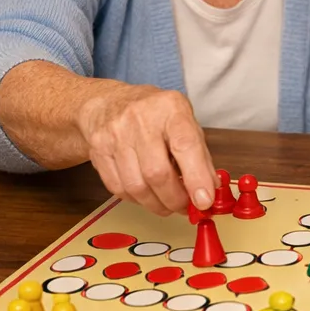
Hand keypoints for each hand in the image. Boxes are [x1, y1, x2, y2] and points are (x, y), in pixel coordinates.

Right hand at [75, 86, 214, 215]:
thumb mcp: (184, 122)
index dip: (196, 178)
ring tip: (167, 202)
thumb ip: (200, 156)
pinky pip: (119, 189)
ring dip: (157, 204)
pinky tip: (146, 193)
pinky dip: (137, 199)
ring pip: (137, 187)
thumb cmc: (154, 115)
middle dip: (175, 199)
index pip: (185, 145)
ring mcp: (115, 135)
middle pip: (157, 173)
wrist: (109, 104)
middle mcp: (140, 118)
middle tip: (185, 207)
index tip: (204, 201)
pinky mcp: (98, 152)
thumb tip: (211, 190)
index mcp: (170, 108)